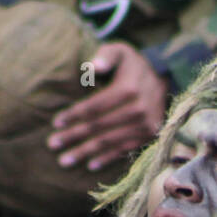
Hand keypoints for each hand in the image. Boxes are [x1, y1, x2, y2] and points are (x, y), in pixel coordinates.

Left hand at [46, 42, 167, 171]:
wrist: (164, 80)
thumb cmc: (132, 66)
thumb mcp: (120, 51)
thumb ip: (105, 56)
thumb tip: (90, 67)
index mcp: (128, 89)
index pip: (95, 106)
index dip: (74, 115)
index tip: (55, 123)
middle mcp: (137, 109)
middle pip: (98, 126)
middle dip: (73, 136)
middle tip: (53, 144)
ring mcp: (144, 125)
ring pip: (108, 142)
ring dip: (85, 152)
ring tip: (65, 160)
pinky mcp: (148, 136)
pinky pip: (124, 150)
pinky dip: (106, 159)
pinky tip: (90, 165)